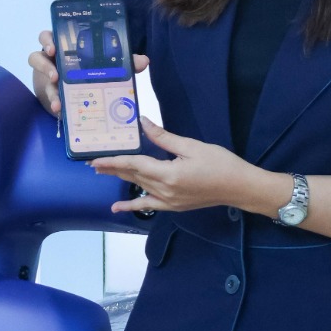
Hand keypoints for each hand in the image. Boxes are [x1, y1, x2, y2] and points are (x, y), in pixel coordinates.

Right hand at [28, 29, 147, 115]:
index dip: (48, 40)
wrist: (77, 89)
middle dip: (44, 65)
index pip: (49, 36)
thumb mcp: (105, 65)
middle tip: (55, 75)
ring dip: (48, 89)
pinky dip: (53, 102)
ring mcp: (46, 75)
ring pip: (40, 80)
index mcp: (64, 46)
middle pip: (38, 55)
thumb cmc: (89, 70)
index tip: (54, 48)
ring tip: (57, 100)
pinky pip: (44, 94)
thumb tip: (144, 61)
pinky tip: (60, 109)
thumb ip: (123, 61)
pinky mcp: (47, 91)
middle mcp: (51, 58)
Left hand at [92, 119, 257, 214]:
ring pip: (138, 187)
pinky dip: (132, 204)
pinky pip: (148, 204)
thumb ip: (163, 137)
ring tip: (101, 172)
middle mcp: (164, 190)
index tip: (96, 157)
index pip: (134, 165)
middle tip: (91, 162)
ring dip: (119, 179)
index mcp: (168, 173)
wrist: (239, 187)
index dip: (114, 160)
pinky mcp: (173, 206)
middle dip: (111, 168)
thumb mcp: (191, 146)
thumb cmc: (220, 164)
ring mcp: (168, 201)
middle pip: (132, 176)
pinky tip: (117, 206)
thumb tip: (142, 123)